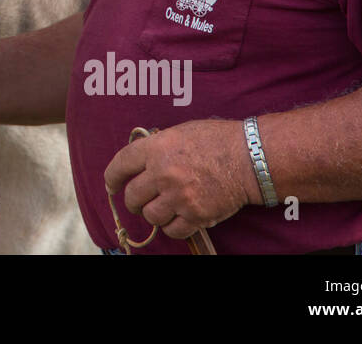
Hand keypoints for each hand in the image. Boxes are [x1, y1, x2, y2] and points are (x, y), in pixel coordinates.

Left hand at [104, 119, 260, 239]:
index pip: (120, 165)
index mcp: (156, 147)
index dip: (112, 177)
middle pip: (132, 196)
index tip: (111, 184)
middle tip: (141, 199)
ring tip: (163, 207)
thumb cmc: (217, 140)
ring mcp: (179, 195)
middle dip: (134, 200)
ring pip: (150, 216)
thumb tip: (140, 162)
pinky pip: (172, 230)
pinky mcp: (196, 214)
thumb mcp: (180, 132)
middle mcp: (163, 172)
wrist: (250, 157)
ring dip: (154, 214)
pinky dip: (172, 227)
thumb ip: (157, 147)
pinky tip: (178, 217)